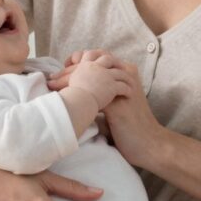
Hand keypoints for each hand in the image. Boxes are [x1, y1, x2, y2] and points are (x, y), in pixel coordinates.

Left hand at [49, 52, 165, 169]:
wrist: (148, 143)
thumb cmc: (132, 126)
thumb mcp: (118, 101)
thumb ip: (104, 91)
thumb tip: (81, 88)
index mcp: (126, 71)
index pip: (98, 57)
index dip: (78, 62)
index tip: (62, 71)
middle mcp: (124, 73)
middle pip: (91, 63)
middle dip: (69, 70)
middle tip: (52, 79)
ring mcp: (120, 85)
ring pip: (88, 75)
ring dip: (68, 79)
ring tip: (53, 87)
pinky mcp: (116, 101)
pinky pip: (90, 93)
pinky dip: (74, 94)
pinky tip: (62, 100)